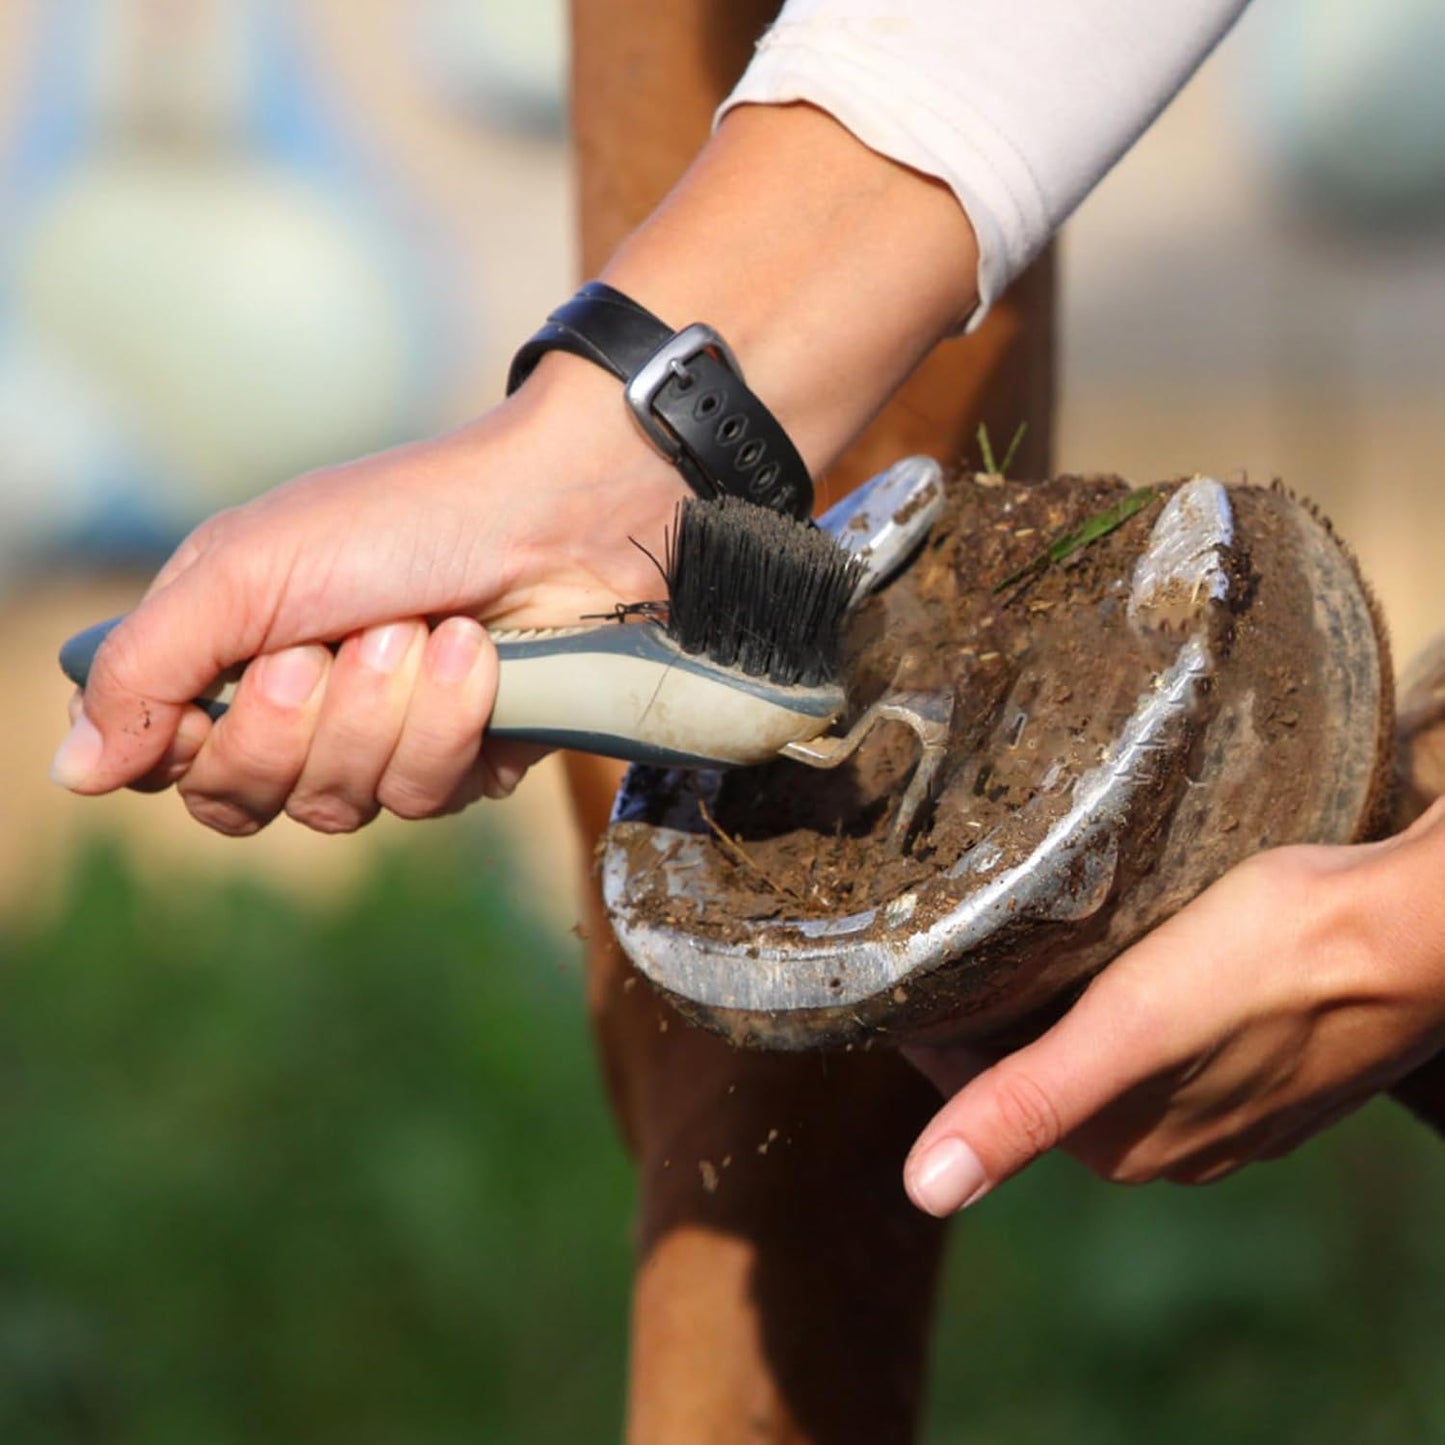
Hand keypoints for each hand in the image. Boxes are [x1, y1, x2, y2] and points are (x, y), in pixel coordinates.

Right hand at [51, 357, 688, 833]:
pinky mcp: (463, 763)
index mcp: (232, 659)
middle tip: (337, 640)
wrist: (550, 512)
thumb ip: (143, 670)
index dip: (198, 747)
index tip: (242, 675)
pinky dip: (450, 721)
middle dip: (299, 719)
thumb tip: (70, 774)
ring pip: (345, 805)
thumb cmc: (393, 521)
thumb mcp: (243, 573)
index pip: (178, 769)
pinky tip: (475, 656)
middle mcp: (303, 713)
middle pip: (253, 800)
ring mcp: (386, 743)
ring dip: (384, 711)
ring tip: (422, 629)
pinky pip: (429, 798)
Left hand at [902, 800, 1444, 1214]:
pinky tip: (1120, 950)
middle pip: (1040, 1073)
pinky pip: (1163, 1037)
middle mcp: (1171, 1142)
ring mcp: (1226, 1103)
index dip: (939, 1029)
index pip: (986, 1089)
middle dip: (992, 1018)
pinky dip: (1122, 999)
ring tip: (1021, 935)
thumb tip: (926, 1192)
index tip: (911, 967)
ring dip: (1055, 1006)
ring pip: (1101, 1054)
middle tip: (956, 937)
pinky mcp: (1267, 1058)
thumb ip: (1027, 1104)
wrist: (1412, 929)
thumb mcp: (1126, 1029)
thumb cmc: (1268, 963)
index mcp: (1122, 1146)